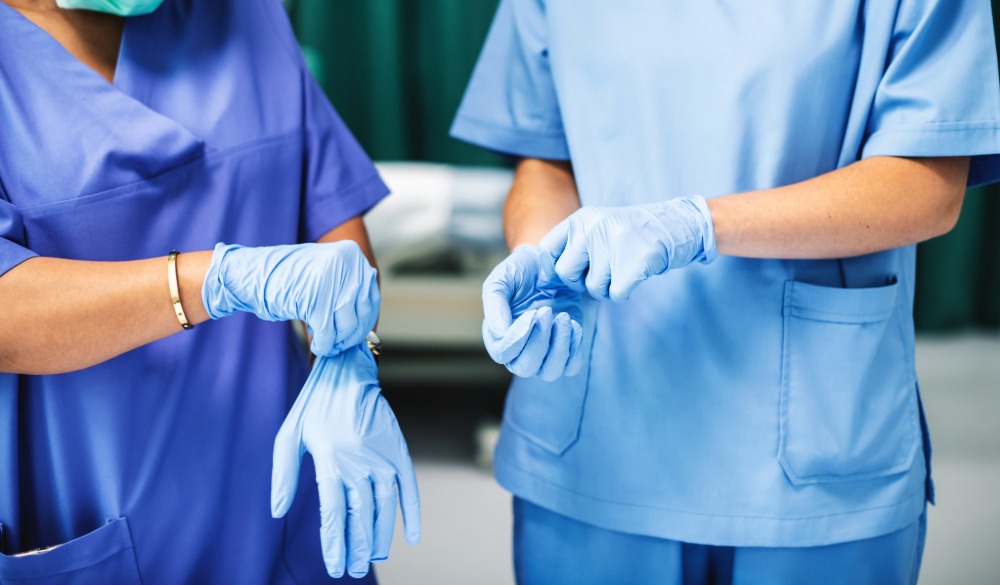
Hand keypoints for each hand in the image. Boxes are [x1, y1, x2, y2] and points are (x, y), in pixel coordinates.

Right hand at [201, 241, 378, 355]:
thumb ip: (348, 291)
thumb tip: (369, 328)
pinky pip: (328, 334)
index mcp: (352, 254)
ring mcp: (331, 280)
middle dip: (351, 334)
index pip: (371, 296)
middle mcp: (346, 263)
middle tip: (338, 343)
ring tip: (325, 341)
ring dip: (337, 341)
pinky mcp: (316, 300)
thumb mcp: (325, 274)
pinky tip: (317, 346)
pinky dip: (324, 345)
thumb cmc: (287, 279)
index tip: (355, 333)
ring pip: (346, 325)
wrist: (250, 273)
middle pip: (362, 312)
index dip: (364, 320)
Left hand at [270, 345, 419, 578]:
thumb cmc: (313, 406)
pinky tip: (410, 536)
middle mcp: (359, 462)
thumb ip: (283, 475)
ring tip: (372, 557)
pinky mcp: (398, 450)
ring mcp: (381, 457)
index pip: (334, 514)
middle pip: (360, 516)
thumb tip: (277, 513)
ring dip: (380, 536)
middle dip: (357, 548)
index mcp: (330, 461)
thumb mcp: (288, 435)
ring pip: (385, 507)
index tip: (334, 566)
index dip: (335, 543)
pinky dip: (411, 513)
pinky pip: (408, 487)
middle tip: (351, 570)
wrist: (347, 372)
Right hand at [482, 245, 583, 380]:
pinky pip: (571, 366)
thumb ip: (495, 304)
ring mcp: (543, 352)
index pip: (503, 353)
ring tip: (563, 318)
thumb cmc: (522, 270)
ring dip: (559, 347)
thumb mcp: (502, 278)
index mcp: (497, 335)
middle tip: (547, 311)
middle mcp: (518, 350)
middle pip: (525, 368)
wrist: (550, 263)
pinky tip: (573, 324)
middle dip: (539, 342)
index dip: (517, 338)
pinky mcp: (565, 348)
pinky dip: (575, 349)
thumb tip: (500, 332)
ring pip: (550, 372)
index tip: (532, 313)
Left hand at [538, 196, 717, 301]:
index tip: (573, 270)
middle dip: (580, 282)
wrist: (678, 224)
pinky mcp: (633, 264)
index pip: (546, 249)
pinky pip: (615, 295)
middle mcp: (592, 229)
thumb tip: (546, 271)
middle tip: (601, 273)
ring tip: (623, 268)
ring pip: (592, 288)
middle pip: (565, 274)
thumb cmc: (633, 232)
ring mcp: (613, 245)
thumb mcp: (599, 225)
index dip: (556, 266)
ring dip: (607, 287)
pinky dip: (624, 293)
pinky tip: (635, 276)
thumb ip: (574, 243)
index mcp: (580, 219)